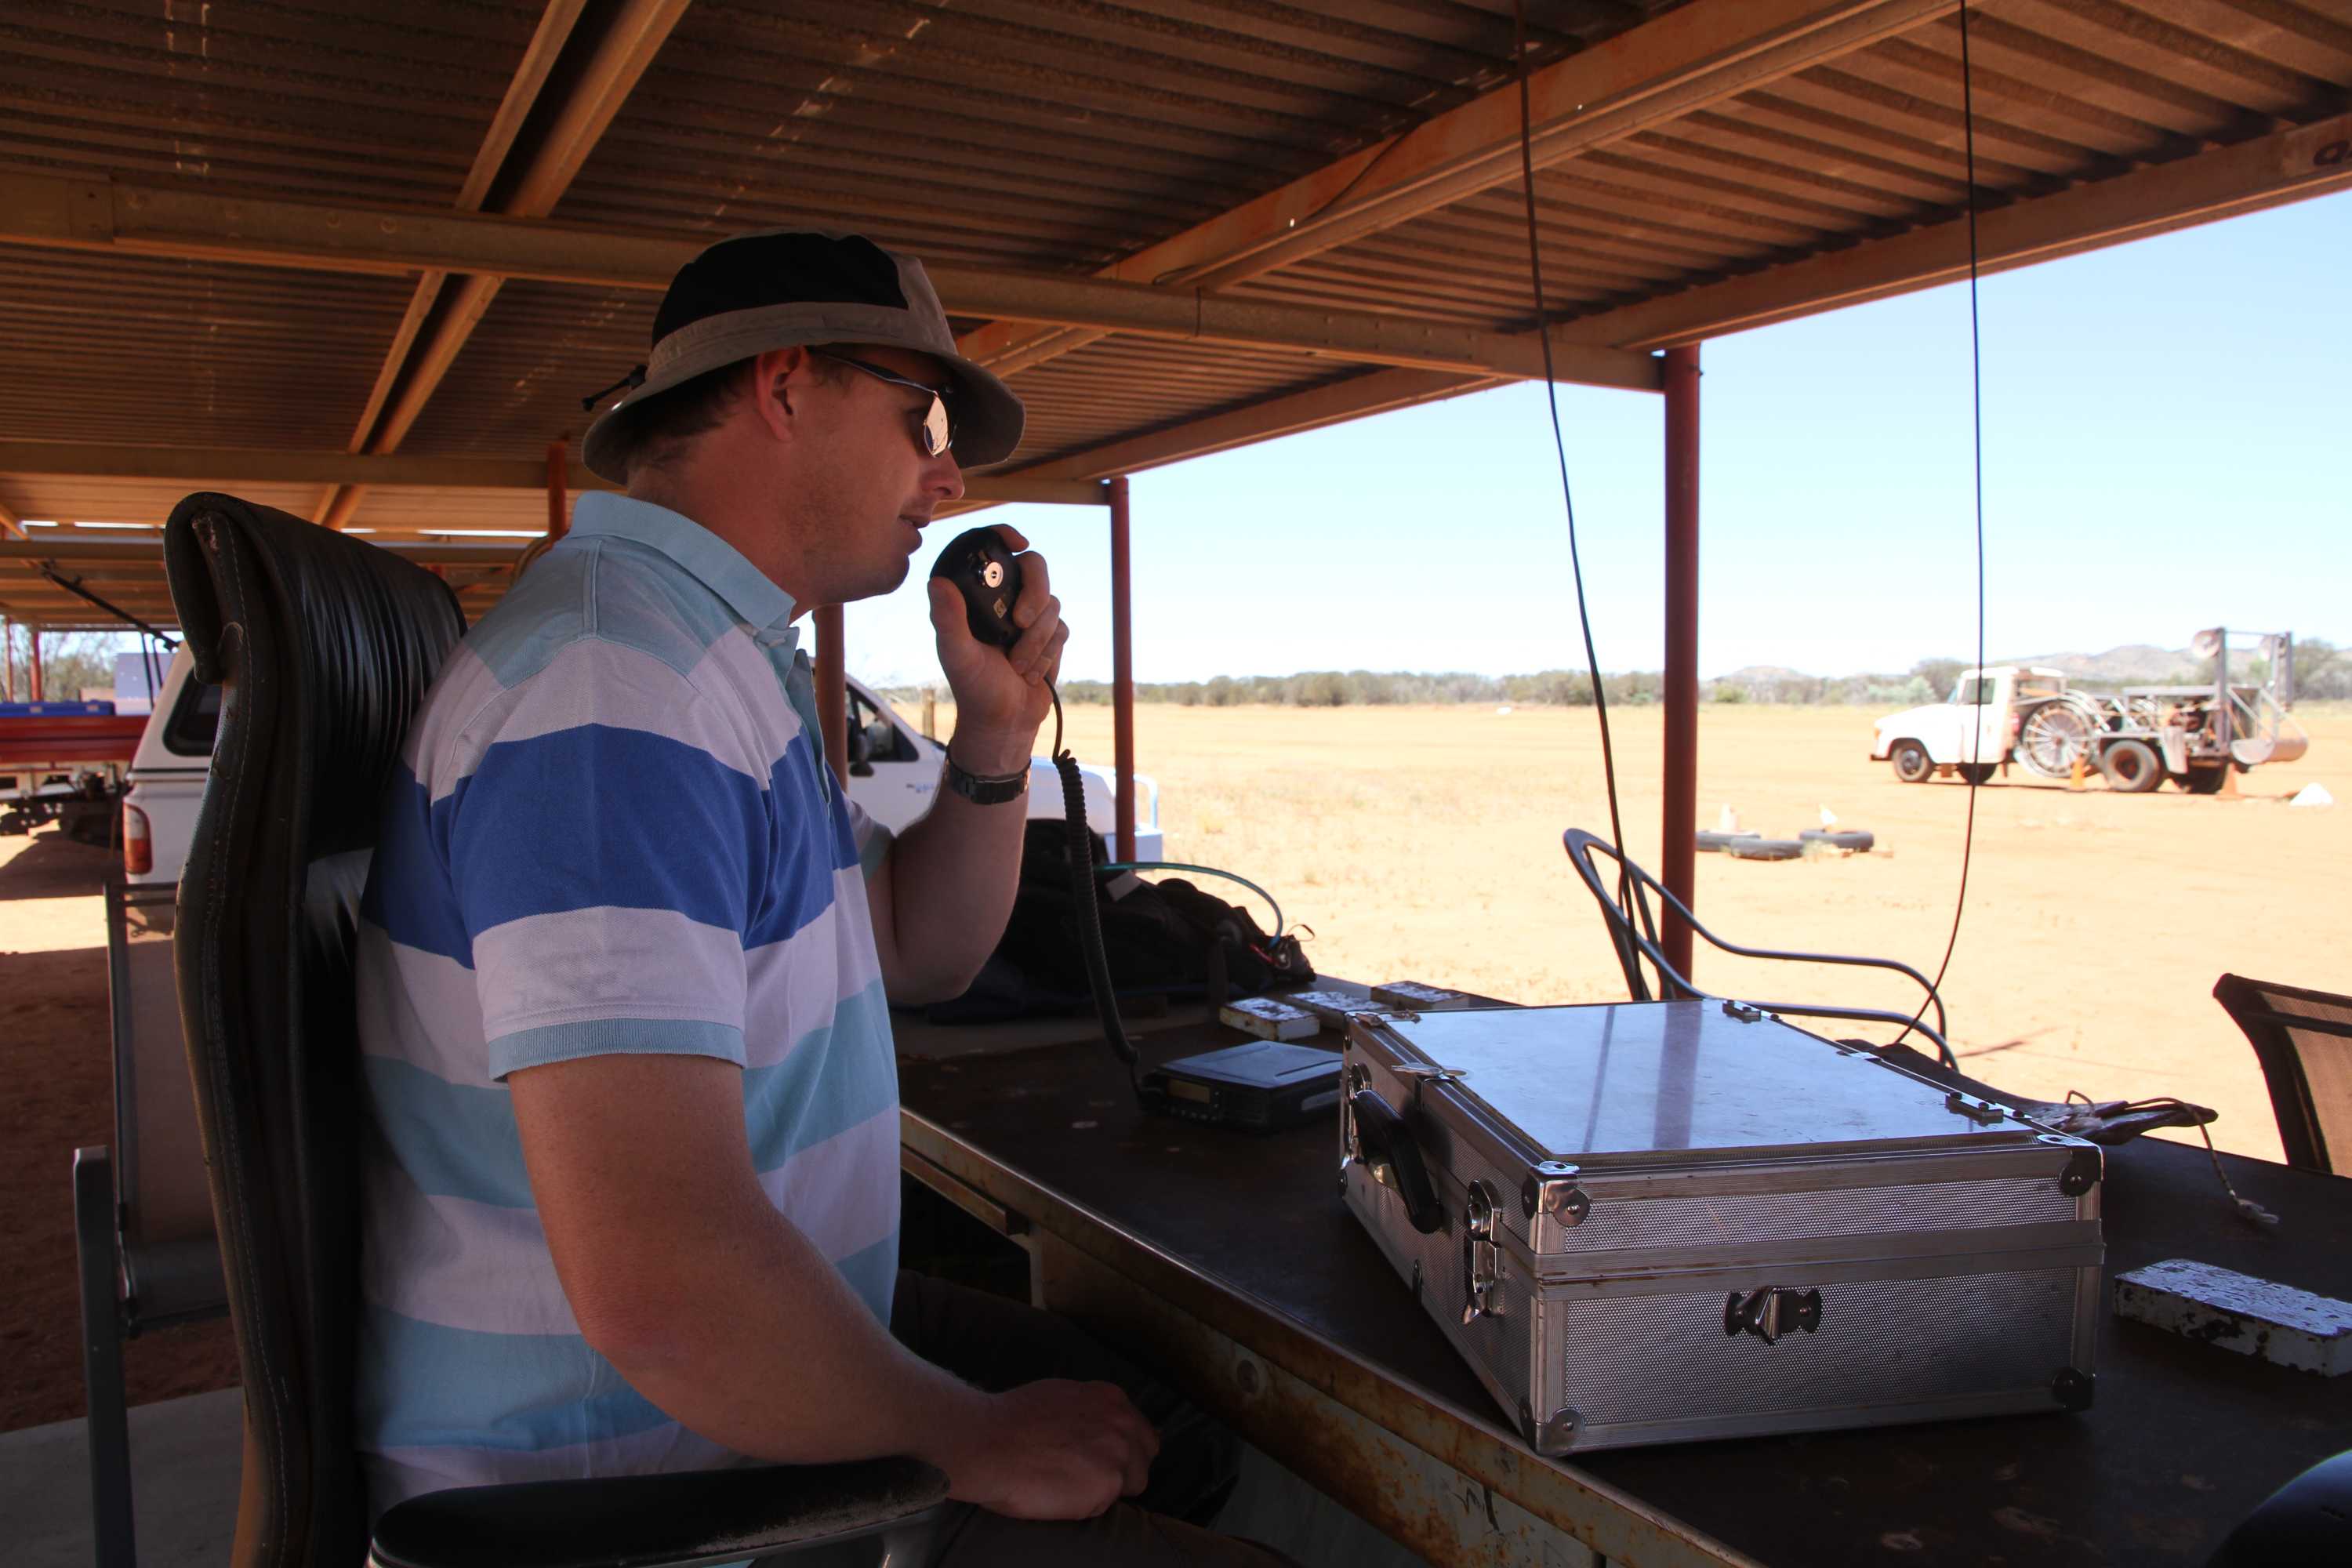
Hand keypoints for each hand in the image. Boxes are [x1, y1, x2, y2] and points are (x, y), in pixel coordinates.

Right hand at [924, 1378, 1158, 1520]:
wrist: (988, 1441)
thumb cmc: (1011, 1421)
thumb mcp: (1062, 1395)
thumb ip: (1090, 1409)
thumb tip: (1099, 1422)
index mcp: (1110, 1398)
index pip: (1139, 1429)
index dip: (1121, 1447)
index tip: (1102, 1457)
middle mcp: (1122, 1421)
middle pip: (1145, 1455)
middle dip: (1125, 1467)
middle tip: (1086, 1475)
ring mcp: (1119, 1452)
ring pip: (1133, 1483)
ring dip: (1109, 1487)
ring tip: (1069, 1484)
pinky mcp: (1109, 1484)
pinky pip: (1107, 1505)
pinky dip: (1087, 1505)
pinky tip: (1059, 1493)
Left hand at [926, 525, 1067, 774]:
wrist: (1004, 721)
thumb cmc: (973, 687)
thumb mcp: (956, 654)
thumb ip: (948, 619)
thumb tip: (936, 583)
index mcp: (978, 596)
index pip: (994, 550)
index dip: (1006, 535)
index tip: (1018, 541)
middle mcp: (1005, 599)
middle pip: (1035, 567)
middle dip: (1034, 594)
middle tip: (1021, 622)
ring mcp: (1031, 615)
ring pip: (1051, 602)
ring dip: (1037, 639)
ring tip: (1016, 664)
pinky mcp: (1051, 635)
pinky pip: (1061, 628)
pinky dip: (1047, 652)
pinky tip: (1030, 671)